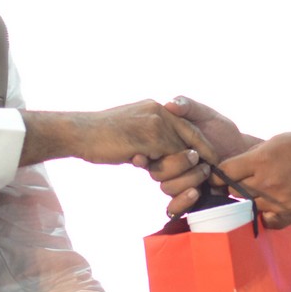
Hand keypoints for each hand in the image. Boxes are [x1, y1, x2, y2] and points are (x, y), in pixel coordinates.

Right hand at [19, 102, 208, 167]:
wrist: (79, 132)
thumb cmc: (100, 136)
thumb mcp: (130, 130)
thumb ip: (148, 138)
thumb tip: (158, 155)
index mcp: (155, 109)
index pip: (187, 126)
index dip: (201, 144)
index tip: (212, 159)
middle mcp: (159, 112)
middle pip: (189, 138)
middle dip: (196, 159)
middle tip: (206, 172)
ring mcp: (154, 123)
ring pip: (180, 150)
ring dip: (181, 168)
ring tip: (189, 178)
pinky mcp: (148, 136)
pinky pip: (168, 157)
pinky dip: (170, 169)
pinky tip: (167, 182)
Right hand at [140, 97, 257, 217]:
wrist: (241, 153)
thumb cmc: (221, 131)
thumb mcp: (205, 114)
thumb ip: (188, 106)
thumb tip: (169, 104)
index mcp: (165, 145)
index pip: (147, 151)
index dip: (143, 155)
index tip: (143, 156)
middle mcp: (167, 164)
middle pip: (156, 172)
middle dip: (175, 165)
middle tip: (196, 157)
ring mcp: (177, 181)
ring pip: (167, 188)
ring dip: (185, 180)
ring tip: (206, 171)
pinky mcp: (187, 197)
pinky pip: (174, 207)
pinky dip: (183, 201)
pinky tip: (196, 192)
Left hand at [216, 131, 290, 228]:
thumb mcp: (279, 140)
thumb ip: (255, 154)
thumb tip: (236, 166)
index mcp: (260, 160)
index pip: (224, 172)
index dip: (218, 174)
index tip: (219, 177)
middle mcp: (266, 182)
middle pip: (233, 192)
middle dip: (234, 188)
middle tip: (241, 184)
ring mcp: (278, 201)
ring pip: (250, 208)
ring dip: (252, 202)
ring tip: (263, 194)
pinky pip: (268, 222)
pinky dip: (267, 216)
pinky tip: (272, 207)